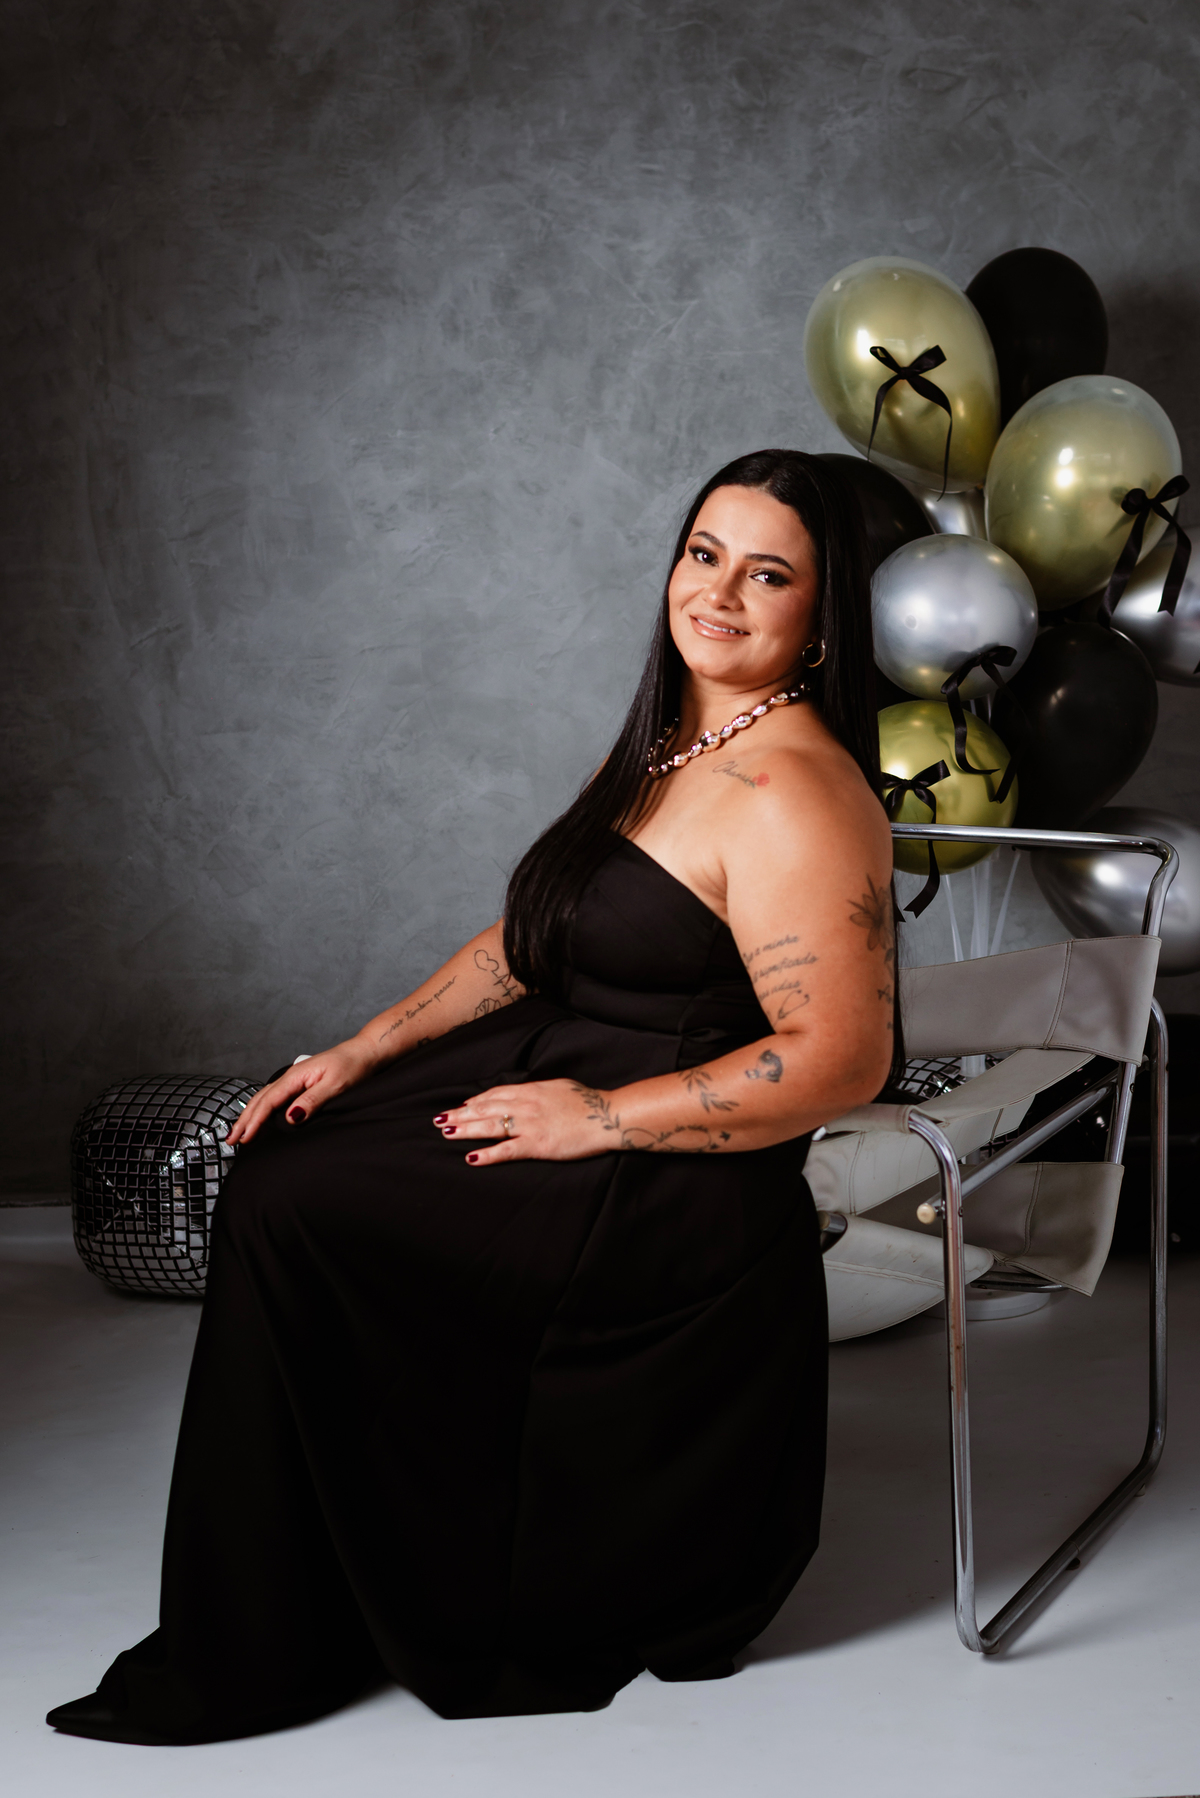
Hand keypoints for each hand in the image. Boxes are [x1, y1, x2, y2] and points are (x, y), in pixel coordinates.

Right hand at [227, 1038, 380, 1145]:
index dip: (254, 1122)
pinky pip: (274, 1097)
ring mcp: (294, 1079)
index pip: (268, 1102)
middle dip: (244, 1120)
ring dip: (250, 1114)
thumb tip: (292, 1117)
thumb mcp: (336, 1086)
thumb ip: (313, 1101)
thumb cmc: (353, 1067)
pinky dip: (262, 1108)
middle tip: (231, 1140)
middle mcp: (291, 1076)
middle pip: (260, 1100)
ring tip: (239, 1132)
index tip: (244, 1138)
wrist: (365, 1052)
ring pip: (265, 1098)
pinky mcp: (300, 1083)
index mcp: (296, 1077)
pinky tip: (260, 1116)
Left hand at [435, 1079, 616, 1165]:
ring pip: (489, 1127)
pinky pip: (506, 1150)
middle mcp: (525, 1105)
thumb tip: (527, 1092)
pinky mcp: (537, 1145)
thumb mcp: (559, 1086)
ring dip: (465, 1130)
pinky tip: (471, 1158)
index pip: (495, 1094)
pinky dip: (487, 1154)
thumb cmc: (587, 1101)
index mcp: (530, 1090)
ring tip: (447, 1132)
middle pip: (485, 1109)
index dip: (475, 1101)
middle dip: (460, 1114)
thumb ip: (539, 1090)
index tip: (462, 1106)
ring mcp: (529, 1125)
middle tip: (440, 1119)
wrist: (606, 1115)